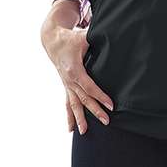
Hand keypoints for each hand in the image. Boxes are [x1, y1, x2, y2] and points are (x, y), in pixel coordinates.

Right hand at [41, 0, 113, 134]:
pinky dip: (69, 116)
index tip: (111, 105)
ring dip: (79, 118)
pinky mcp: (66, 86)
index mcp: (74, 69)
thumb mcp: (84, 37)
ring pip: (74, 104)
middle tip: (107, 121)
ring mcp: (66, 84)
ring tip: (84, 132)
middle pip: (83, 99)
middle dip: (95, 111)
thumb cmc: (71, 39)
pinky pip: (67, 103)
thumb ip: (97, 38)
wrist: (53, 41)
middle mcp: (69, 80)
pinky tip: (71, 129)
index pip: (89, 86)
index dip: (100, 96)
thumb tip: (113, 35)